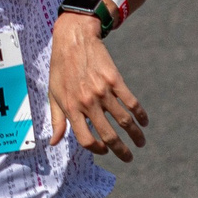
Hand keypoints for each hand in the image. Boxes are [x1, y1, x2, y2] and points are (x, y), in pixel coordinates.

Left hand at [49, 16, 149, 161]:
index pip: (86, 139)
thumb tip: (53, 142)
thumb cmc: (61, 68)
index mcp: (71, 108)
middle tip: (128, 158)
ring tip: (141, 142)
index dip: (96, 149)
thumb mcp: (53, 95)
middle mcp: (87, 103)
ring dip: (135, 135)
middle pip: (108, 135)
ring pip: (124, 121)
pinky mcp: (115, 80)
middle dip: (121, 150)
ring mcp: (102, 91)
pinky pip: (131, 102)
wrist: (74, 39)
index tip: (104, 151)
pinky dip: (140, 114)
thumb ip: (56, 121)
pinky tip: (144, 121)